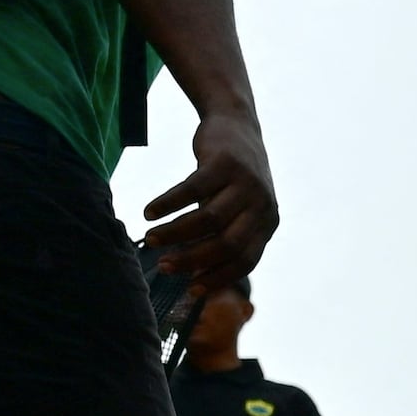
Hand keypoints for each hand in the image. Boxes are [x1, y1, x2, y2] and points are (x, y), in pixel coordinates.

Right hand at [140, 108, 279, 300]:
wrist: (236, 124)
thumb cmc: (231, 177)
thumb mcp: (238, 208)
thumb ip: (224, 236)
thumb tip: (193, 273)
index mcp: (267, 223)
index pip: (245, 260)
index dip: (218, 277)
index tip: (190, 290)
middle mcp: (261, 205)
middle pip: (226, 244)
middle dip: (192, 260)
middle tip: (163, 267)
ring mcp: (245, 183)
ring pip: (207, 219)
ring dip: (175, 233)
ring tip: (151, 239)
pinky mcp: (223, 163)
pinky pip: (191, 190)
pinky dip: (167, 203)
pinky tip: (149, 212)